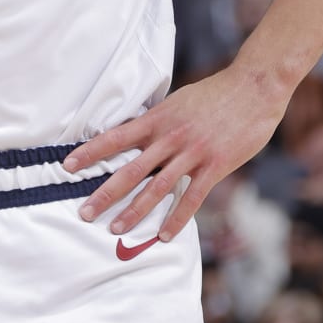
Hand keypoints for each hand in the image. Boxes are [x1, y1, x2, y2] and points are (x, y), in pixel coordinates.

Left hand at [64, 68, 286, 243]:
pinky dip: (176, 218)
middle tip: (84, 213)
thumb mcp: (178, 101)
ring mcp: (192, 152)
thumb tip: (137, 132)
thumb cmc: (215, 93)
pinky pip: (192, 197)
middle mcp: (170, 136)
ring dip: (135, 211)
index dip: (90, 152)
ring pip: (157, 187)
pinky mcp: (215, 165)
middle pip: (131, 169)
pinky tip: (163, 235)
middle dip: (105, 193)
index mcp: (157, 118)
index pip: (115, 137)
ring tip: (116, 229)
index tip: (67, 166)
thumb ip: (158, 120)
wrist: (254, 87)